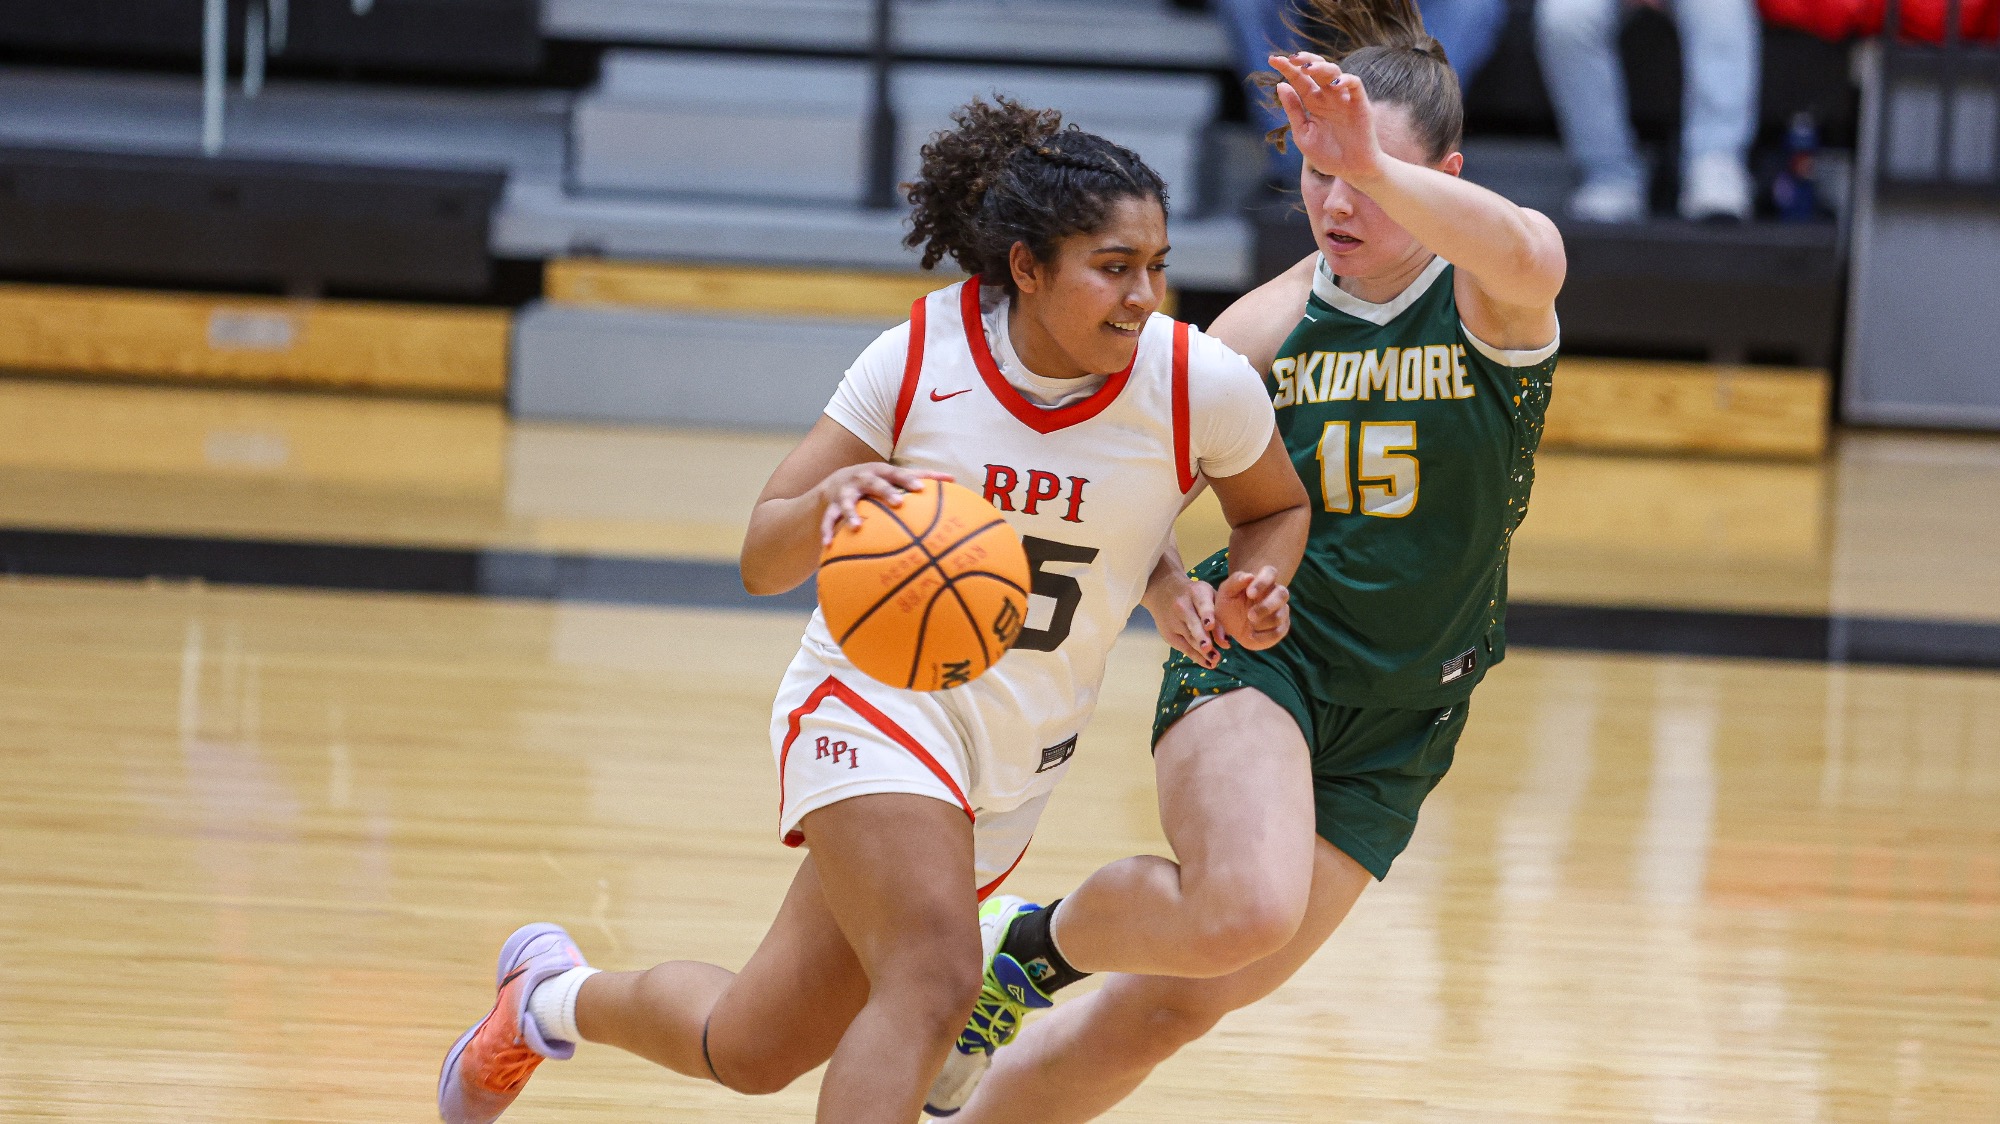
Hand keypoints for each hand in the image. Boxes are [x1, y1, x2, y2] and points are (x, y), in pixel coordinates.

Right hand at [815, 464, 952, 545]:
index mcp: (880, 471)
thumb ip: (920, 478)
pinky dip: (827, 531)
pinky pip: (828, 520)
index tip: (922, 489)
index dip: (909, 480)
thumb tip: (955, 480)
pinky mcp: (831, 507)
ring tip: (857, 527)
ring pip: (847, 501)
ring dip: (851, 513)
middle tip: (899, 503)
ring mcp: (845, 492)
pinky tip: (828, 545)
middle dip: (885, 491)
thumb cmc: (875, 482)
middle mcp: (861, 478)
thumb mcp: (893, 477)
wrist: (835, 484)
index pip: (898, 473)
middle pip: (874, 482)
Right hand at [1147, 575, 1220, 667]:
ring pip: (1189, 638)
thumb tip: (1226, 643)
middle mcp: (1182, 606)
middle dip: (1201, 637)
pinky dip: (1196, 656)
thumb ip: (1219, 616)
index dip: (1206, 615)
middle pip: (1193, 624)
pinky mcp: (1168, 634)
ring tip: (1214, 660)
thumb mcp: (1208, 596)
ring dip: (1201, 651)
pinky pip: (1184, 647)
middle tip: (1209, 648)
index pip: (1202, 605)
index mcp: (1196, 593)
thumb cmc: (1195, 595)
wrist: (1163, 590)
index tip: (1210, 625)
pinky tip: (1208, 663)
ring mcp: (1173, 621)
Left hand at [1213, 566, 1290, 650]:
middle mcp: (1275, 593)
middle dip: (1267, 606)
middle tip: (1249, 616)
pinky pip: (1279, 632)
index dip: (1263, 582)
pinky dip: (1264, 636)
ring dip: (1264, 622)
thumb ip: (1236, 581)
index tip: (1249, 593)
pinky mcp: (1281, 627)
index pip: (1270, 572)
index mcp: (1263, 580)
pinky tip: (1252, 635)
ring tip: (1249, 626)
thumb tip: (1249, 576)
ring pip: (1281, 614)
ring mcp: (1281, 610)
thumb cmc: (1229, 604)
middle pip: (1282, 593)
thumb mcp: (1226, 592)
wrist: (1230, 625)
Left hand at [1270, 51, 1386, 184]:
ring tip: (1308, 68)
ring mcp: (1344, 99)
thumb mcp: (1303, 133)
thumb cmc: (1328, 155)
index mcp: (1313, 103)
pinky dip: (1346, 80)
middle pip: (1316, 70)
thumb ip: (1293, 110)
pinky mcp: (1360, 104)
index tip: (1272, 59)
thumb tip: (1280, 85)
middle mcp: (1328, 97)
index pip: (1299, 80)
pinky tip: (1334, 84)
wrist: (1352, 171)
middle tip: (1291, 58)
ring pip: (1334, 72)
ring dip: (1321, 67)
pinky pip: (1355, 84)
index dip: (1287, 68)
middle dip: (1304, 60)